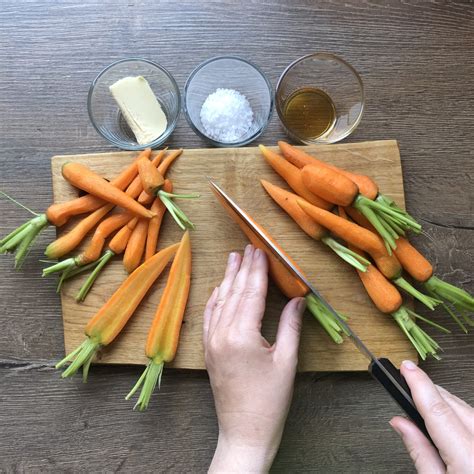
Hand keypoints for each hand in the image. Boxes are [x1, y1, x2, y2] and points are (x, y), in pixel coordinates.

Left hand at [203, 245, 305, 472]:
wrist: (244, 432)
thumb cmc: (270, 401)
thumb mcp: (287, 362)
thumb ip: (291, 326)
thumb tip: (300, 299)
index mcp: (242, 335)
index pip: (252, 293)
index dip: (258, 270)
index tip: (261, 251)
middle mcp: (222, 334)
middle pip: (234, 292)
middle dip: (243, 268)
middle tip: (248, 247)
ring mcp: (211, 341)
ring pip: (220, 301)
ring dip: (228, 278)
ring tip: (233, 258)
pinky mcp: (208, 350)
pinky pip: (209, 317)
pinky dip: (215, 299)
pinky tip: (219, 288)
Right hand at [390, 360, 473, 473]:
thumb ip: (419, 453)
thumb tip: (401, 424)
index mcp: (470, 462)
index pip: (439, 412)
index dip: (420, 385)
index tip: (407, 368)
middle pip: (456, 407)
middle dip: (430, 392)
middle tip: (408, 383)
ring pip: (470, 411)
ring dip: (446, 403)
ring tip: (426, 404)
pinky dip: (463, 416)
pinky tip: (451, 420)